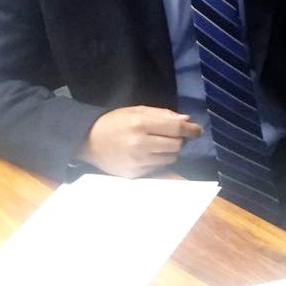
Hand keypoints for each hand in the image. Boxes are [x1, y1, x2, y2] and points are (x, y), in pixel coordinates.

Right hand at [78, 106, 202, 177]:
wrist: (88, 141)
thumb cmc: (115, 122)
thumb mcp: (137, 111)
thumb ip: (163, 115)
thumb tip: (186, 121)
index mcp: (140, 124)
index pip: (175, 128)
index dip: (191, 130)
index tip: (198, 131)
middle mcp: (140, 144)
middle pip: (176, 145)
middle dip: (178, 140)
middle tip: (170, 136)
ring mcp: (137, 161)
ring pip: (170, 159)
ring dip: (169, 152)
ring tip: (156, 145)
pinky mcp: (134, 174)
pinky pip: (158, 169)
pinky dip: (158, 161)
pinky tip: (147, 154)